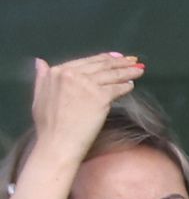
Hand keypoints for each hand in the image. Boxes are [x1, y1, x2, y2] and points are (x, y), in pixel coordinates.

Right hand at [20, 51, 141, 176]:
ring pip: (111, 75)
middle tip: (133, 60)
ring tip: (139, 69)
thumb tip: (41, 62)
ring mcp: (86, 84)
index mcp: (56, 72)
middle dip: (119, 62)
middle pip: (101, 66)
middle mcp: (70, 74)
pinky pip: (117, 88)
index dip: (102, 58)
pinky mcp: (100, 96)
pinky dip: (126, 86)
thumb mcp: (39, 96)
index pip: (86, 62)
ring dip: (128, 71)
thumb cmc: (48, 124)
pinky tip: (131, 85)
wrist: (58, 142)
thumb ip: (43, 78)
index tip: (116, 56)